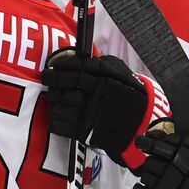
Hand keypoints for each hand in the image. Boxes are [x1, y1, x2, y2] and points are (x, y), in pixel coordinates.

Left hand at [43, 49, 169, 167]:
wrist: (142, 122)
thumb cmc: (128, 93)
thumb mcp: (121, 73)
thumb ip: (102, 64)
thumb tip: (78, 57)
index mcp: (108, 78)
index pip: (80, 67)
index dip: (64, 64)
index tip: (54, 64)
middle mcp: (99, 94)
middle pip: (69, 83)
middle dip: (54, 79)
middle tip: (47, 77)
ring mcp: (92, 114)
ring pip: (63, 104)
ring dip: (53, 99)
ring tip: (53, 95)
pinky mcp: (87, 131)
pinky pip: (62, 125)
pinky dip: (55, 119)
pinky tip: (56, 113)